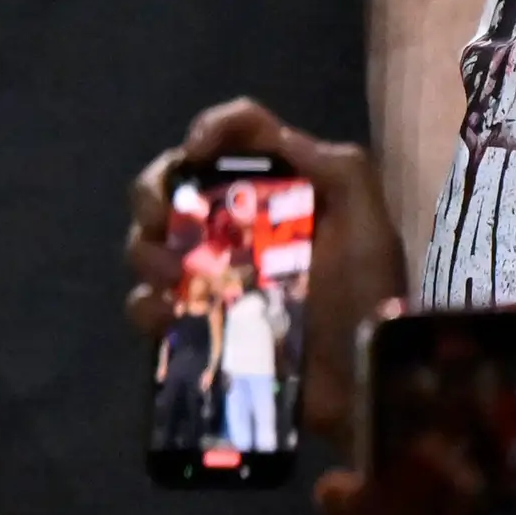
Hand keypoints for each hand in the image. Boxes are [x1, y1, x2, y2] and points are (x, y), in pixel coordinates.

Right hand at [122, 98, 400, 448]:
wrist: (363, 388)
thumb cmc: (368, 303)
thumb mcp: (372, 232)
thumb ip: (344, 173)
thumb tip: (278, 136)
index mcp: (281, 190)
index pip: (241, 132)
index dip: (214, 126)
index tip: (198, 150)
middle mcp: (239, 223)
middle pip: (173, 180)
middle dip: (152, 190)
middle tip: (159, 216)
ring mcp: (211, 272)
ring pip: (148, 239)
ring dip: (144, 250)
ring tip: (168, 275)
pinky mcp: (196, 320)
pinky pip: (147, 303)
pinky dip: (145, 306)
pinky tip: (166, 316)